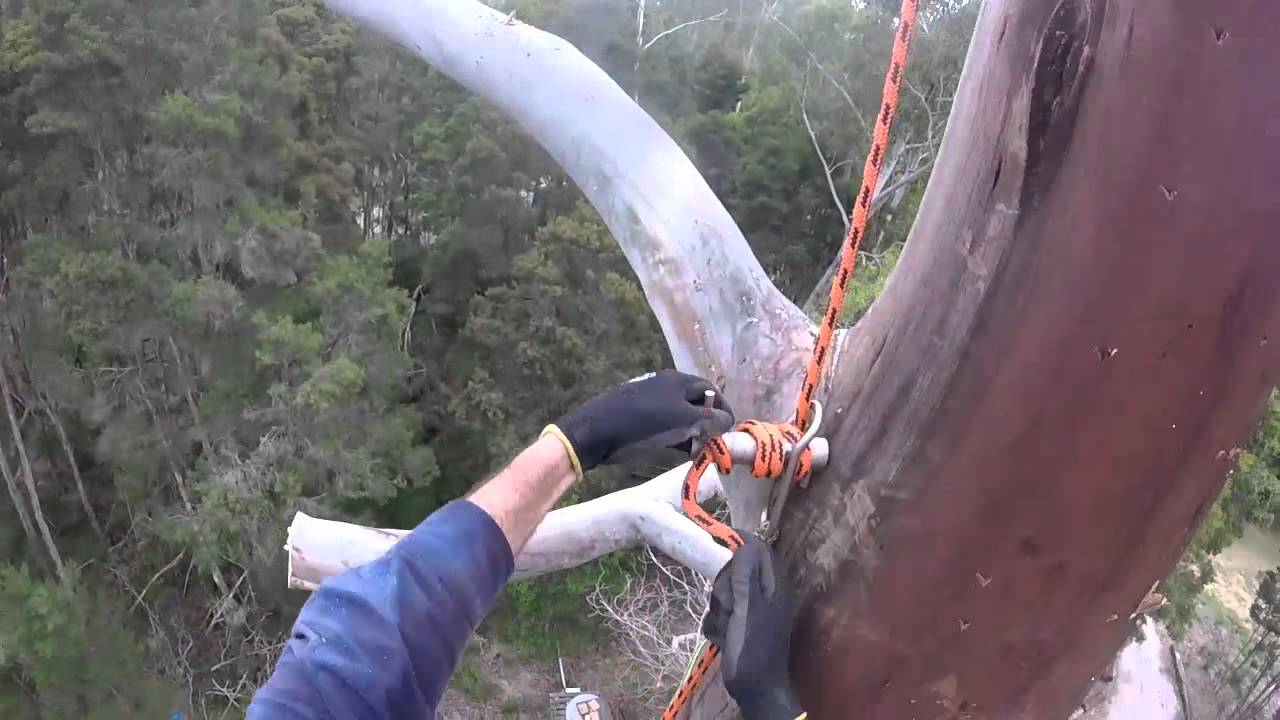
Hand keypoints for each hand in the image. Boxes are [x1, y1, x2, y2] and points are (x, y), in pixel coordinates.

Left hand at [548, 370, 733, 472]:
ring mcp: (649, 402)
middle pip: (695, 402)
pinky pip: (665, 425)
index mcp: (677, 381)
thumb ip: (709, 420)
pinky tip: (680, 452)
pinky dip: (676, 437)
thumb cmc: (644, 423)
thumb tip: (727, 420)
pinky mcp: (638, 418)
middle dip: (708, 422)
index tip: (730, 428)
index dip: (722, 408)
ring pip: (680, 416)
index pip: (710, 389)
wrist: (596, 432)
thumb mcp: (683, 421)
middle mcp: (664, 387)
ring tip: (699, 451)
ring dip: (693, 432)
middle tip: (714, 442)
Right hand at [702, 538, 803, 719]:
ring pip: (723, 594)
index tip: (718, 544)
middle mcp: (763, 594)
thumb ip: (746, 575)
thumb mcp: (749, 607)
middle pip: (734, 571)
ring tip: (728, 627)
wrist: (755, 689)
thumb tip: (745, 541)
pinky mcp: (738, 625)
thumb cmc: (754, 646)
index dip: (739, 543)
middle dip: (724, 587)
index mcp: (773, 585)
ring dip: (719, 610)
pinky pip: (718, 614)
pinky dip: (717, 625)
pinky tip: (723, 639)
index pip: (758, 549)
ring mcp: (749, 611)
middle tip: (729, 604)